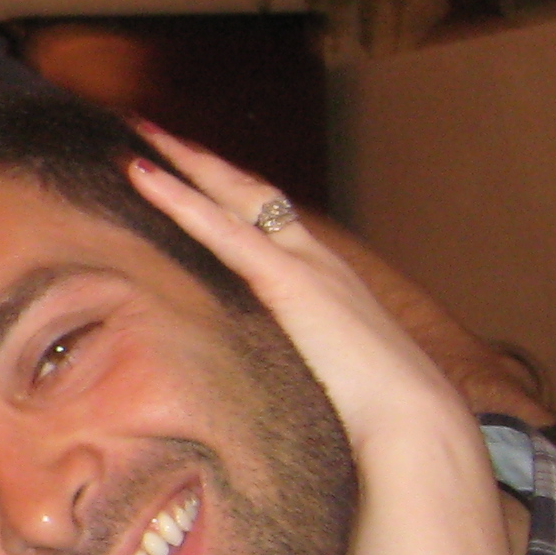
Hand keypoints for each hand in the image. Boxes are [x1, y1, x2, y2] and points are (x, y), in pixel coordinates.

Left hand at [127, 124, 466, 457]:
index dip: (228, 194)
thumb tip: (271, 374)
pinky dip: (180, 199)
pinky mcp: (287, 280)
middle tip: (155, 134)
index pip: (269, 222)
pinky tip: (144, 177)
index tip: (193, 172)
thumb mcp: (329, 375)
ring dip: (185, 164)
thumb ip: (299, 360)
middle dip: (202, 162)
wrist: (413, 420)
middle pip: (249, 193)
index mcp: (324, 280)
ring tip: (142, 136)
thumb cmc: (374, 413)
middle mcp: (315, 259)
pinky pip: (221, 229)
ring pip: (233, 197)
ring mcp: (302, 264)